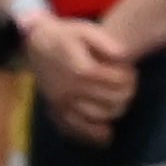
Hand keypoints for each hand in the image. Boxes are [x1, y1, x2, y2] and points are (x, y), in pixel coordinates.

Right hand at [27, 12, 140, 138]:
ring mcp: (62, 102)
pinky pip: (76, 130)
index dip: (129, 77)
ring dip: (115, 111)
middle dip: (126, 94)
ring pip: (98, 117)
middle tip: (129, 86)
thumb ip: (105, 42)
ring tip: (119, 100)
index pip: (116, 81)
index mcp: (80, 69)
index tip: (130, 71)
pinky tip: (107, 134)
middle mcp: (70, 89)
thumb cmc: (64, 36)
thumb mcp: (85, 29)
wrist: (36, 44)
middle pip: (110, 101)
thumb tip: (123, 56)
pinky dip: (93, 135)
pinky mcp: (55, 110)